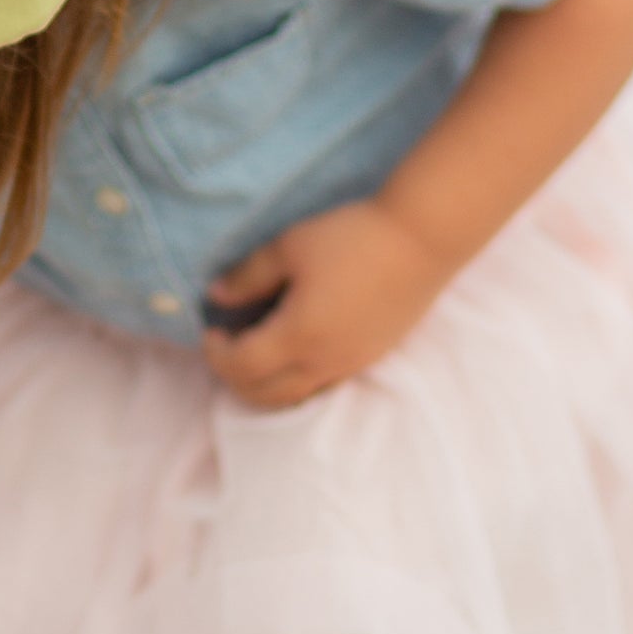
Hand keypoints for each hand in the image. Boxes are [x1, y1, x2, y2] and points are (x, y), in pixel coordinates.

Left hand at [200, 198, 457, 408]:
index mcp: (299, 336)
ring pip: (295, 397)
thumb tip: (216, 297)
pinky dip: (294, 382)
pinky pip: (321, 386)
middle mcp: (324, 361)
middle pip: (264, 393)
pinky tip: (290, 353)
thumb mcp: (289, 247)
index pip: (242, 366)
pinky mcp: (369, 357)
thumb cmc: (352, 237)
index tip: (210, 330)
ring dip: (263, 385)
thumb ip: (248, 276)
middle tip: (224, 346)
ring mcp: (351, 364)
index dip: (217, 354)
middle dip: (233, 376)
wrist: (422, 239)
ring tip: (251, 353)